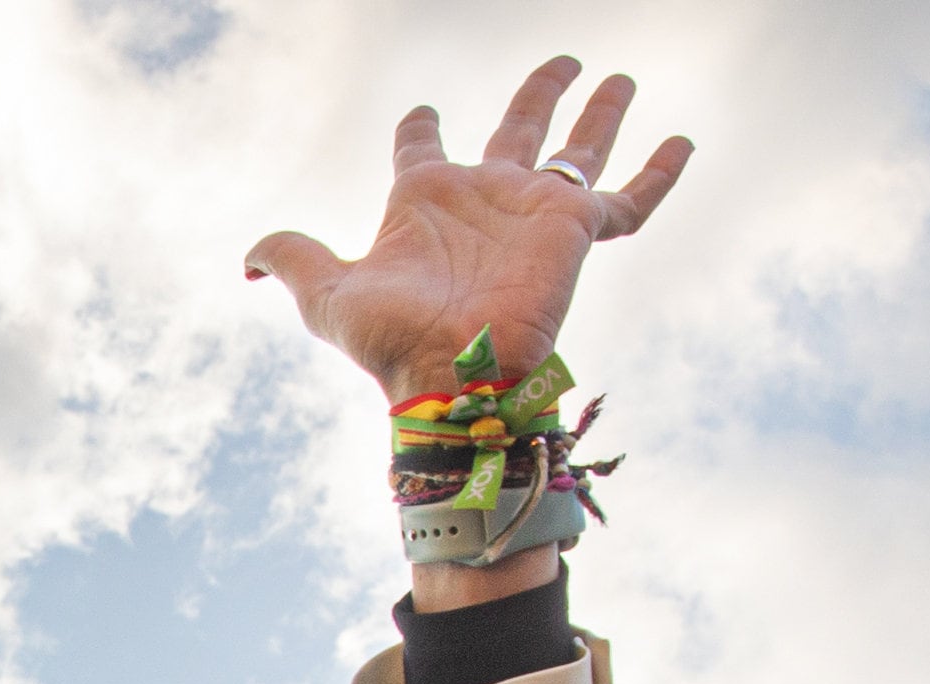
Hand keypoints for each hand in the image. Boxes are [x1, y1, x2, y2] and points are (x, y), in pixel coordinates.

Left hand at [248, 60, 689, 609]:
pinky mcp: (575, 231)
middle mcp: (483, 198)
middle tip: (560, 63)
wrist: (451, 375)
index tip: (423, 112)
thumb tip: (246, 258)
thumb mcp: (327, 294)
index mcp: (424, 202)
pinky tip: (682, 141)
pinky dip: (657, 173)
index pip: (423, 149)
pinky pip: (629, 199)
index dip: (420, 128)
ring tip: (617, 77)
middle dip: (537, 96)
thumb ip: (292, 259)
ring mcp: (532, 212)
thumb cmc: (391, 341)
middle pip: (516, 129)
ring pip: (576, 148)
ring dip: (597, 114)